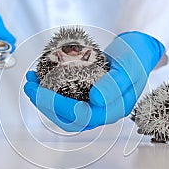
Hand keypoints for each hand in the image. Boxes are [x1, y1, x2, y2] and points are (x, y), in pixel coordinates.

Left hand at [24, 31, 164, 131]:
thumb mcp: (129, 65)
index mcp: (115, 109)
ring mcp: (92, 104)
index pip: (83, 116)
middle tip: (30, 87)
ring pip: (63, 111)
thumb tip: (96, 100)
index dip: (61, 106)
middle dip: (45, 104)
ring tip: (30, 82)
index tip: (45, 90)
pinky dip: (49, 90)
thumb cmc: (136, 57)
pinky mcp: (84, 95)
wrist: (138, 50)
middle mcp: (102, 111)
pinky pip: (64, 98)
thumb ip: (115, 85)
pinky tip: (39, 77)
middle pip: (69, 118)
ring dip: (43, 98)